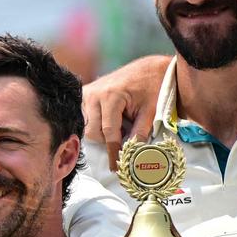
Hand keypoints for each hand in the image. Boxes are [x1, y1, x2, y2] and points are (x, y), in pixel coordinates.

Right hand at [82, 55, 167, 169]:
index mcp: (111, 96)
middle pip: (93, 132)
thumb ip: (140, 134)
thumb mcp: (151, 111)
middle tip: (125, 137)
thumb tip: (131, 157)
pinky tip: (108, 121)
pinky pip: (84, 118)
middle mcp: (94, 94)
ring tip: (119, 125)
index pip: (109, 133)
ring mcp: (86, 93)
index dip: (113, 152)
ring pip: (87, 127)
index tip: (116, 168)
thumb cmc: (153, 87)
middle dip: (108, 141)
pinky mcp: (84, 94)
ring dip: (101, 132)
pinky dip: (95, 124)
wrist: (148, 68)